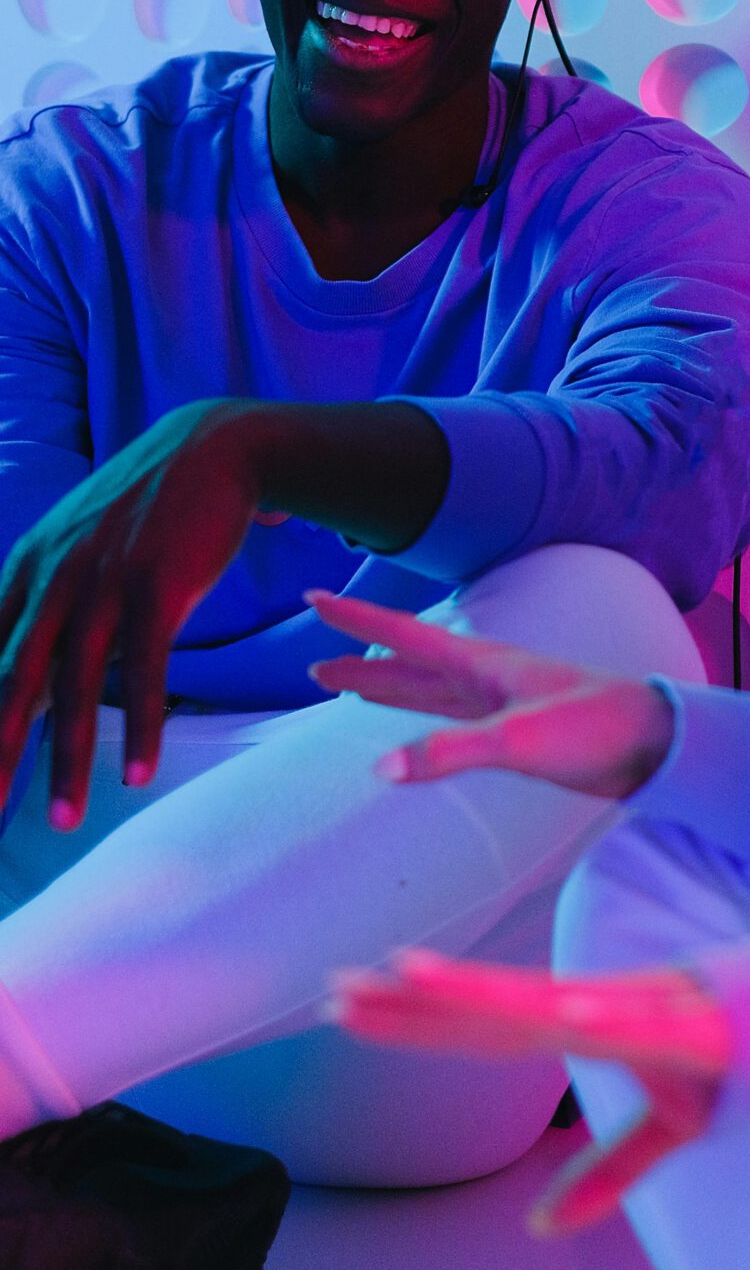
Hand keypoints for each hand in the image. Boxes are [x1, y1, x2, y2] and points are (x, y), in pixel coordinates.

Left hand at [0, 402, 270, 823]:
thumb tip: (25, 678)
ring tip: (62, 820)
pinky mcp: (159, 586)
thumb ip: (45, 607)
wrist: (209, 448)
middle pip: (12, 682)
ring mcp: (104, 581)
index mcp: (23, 573)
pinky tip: (139, 774)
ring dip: (67, 760)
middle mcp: (52, 579)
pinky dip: (143, 727)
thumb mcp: (75, 550)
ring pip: (74, 687)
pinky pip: (145, 670)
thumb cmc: (142, 512)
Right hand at [307, 590, 674, 799]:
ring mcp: (504, 704)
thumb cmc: (598, 729)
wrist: (660, 745)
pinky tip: (413, 728)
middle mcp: (489, 678)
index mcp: (486, 665)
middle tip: (313, 662)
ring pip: (429, 692)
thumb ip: (450, 753)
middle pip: (409, 666)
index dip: (359, 621)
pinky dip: (423, 718)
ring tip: (346, 686)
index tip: (313, 598)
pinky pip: (453, 719)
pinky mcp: (519, 732)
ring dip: (387, 689)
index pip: (406, 636)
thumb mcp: (519, 740)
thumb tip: (381, 770)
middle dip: (361, 662)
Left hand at [328, 950, 730, 1231]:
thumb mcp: (673, 1129)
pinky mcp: (704, 1026)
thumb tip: (543, 1228)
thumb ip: (608, 1173)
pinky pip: (647, 1024)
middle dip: (415, 1002)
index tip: (344, 1004)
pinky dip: (608, 1017)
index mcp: (595, 1021)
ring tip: (411, 975)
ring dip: (481, 992)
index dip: (416, 1018)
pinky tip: (566, 1013)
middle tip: (332, 989)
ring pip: (549, 1003)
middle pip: (493, 1008)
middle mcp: (609, 1006)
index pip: (486, 1024)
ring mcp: (652, 1011)